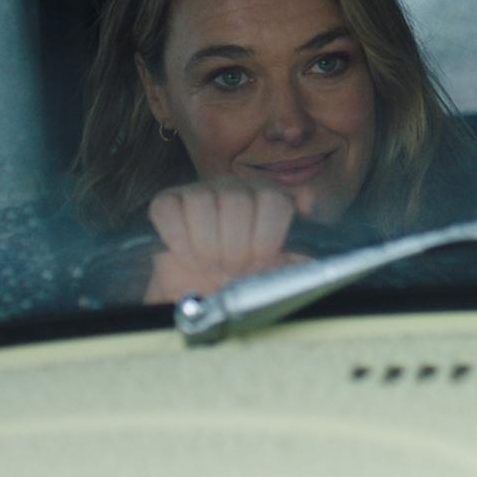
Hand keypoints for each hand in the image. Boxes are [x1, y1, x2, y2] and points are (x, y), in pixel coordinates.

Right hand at [143, 179, 313, 304]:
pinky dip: (177, 239)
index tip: (261, 261)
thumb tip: (309, 200)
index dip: (266, 237)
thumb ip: (301, 242)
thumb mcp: (283, 266)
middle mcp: (235, 187)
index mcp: (268, 197)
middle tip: (234, 268)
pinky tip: (189, 256)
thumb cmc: (248, 277)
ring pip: (200, 201)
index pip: (273, 200)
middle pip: (236, 201)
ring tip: (212, 265)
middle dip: (235, 246)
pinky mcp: (166, 203)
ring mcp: (199, 191)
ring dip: (207, 245)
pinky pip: (167, 209)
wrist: (205, 289)